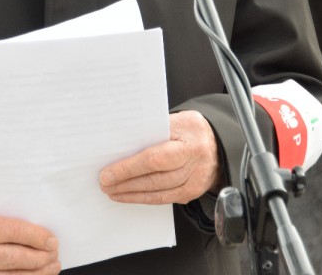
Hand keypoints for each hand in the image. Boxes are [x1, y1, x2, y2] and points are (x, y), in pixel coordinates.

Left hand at [99, 110, 221, 204]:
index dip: (129, 168)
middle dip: (125, 182)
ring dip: (131, 193)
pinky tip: (129, 195)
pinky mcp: (191, 193)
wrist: (217, 143)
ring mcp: (195, 181)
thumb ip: (152, 131)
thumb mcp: (176, 121)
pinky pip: (164, 199)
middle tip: (104, 183)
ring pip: (157, 192)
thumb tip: (120, 143)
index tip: (107, 173)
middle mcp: (194, 163)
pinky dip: (143, 198)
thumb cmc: (190, 129)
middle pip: (154, 178)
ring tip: (112, 191)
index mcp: (189, 141)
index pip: (154, 158)